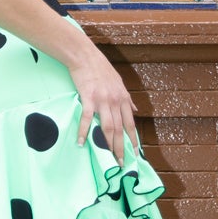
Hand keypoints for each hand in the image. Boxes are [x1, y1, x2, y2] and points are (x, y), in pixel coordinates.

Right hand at [67, 42, 138, 166]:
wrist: (84, 56)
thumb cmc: (100, 68)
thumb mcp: (119, 82)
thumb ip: (127, 98)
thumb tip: (135, 108)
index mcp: (123, 98)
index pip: (130, 123)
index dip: (133, 139)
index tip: (136, 153)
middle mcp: (115, 101)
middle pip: (120, 129)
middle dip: (121, 147)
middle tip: (122, 162)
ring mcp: (102, 100)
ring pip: (107, 127)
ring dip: (108, 144)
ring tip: (109, 158)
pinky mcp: (88, 98)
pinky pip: (86, 118)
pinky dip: (83, 131)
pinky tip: (81, 142)